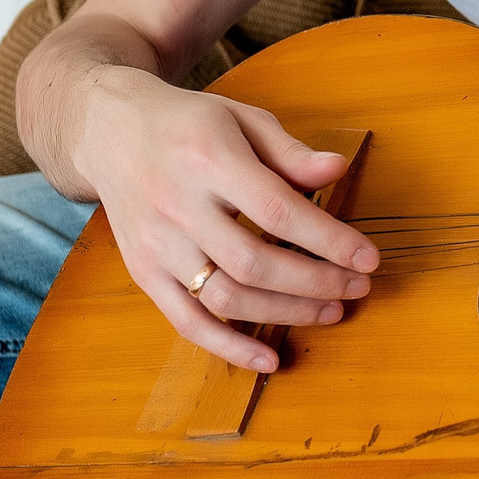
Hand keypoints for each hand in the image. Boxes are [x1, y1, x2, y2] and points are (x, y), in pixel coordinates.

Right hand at [77, 68, 378, 372]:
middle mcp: (177, 205)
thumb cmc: (190, 125)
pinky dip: (229, 347)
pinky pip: (186, 322)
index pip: (278, 211)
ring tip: (331, 312)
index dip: (329, 240)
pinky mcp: (143, 272)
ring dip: (285, 314)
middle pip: (254, 262)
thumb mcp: (242, 120)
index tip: (368, 259)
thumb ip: (290, 151)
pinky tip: (268, 358)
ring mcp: (156, 245)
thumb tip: (338, 170)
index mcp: (209, 159)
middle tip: (358, 288)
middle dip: (316, 283)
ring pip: (225, 297)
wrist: (110, 131)